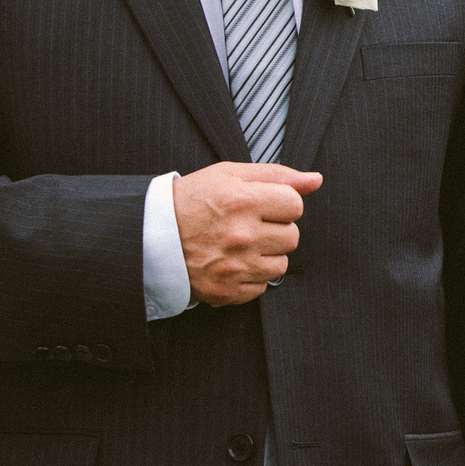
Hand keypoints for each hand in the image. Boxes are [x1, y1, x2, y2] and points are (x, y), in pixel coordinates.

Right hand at [174, 163, 323, 305]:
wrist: (150, 236)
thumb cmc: (190, 201)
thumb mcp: (228, 175)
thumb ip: (275, 175)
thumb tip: (315, 180)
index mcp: (242, 201)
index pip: (295, 205)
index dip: (280, 202)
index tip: (261, 204)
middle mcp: (241, 235)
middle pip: (292, 236)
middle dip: (275, 229)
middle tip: (247, 224)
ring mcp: (235, 266)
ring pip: (281, 264)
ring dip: (266, 254)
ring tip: (240, 244)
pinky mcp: (227, 290)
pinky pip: (261, 286)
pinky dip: (250, 276)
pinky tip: (231, 262)